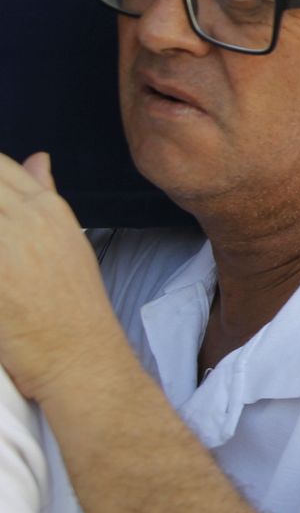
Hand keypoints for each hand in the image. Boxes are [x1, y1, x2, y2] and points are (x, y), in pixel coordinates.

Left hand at [0, 153, 124, 400]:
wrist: (79, 354)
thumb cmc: (73, 304)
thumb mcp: (68, 238)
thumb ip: (43, 194)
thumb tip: (38, 158)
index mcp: (48, 208)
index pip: (1, 166)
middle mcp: (26, 219)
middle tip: (2, 247)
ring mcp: (6, 247)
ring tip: (1, 261)